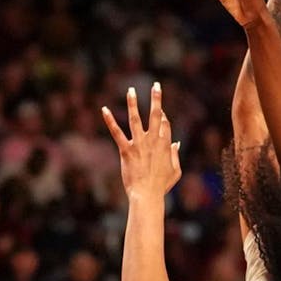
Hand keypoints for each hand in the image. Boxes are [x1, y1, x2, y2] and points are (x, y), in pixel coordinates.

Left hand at [104, 83, 180, 198]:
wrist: (147, 195)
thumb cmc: (161, 186)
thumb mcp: (175, 172)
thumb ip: (176, 156)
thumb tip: (176, 144)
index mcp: (165, 146)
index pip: (165, 124)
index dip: (163, 117)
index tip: (161, 112)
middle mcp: (153, 141)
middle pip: (156, 116)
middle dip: (157, 99)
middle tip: (156, 85)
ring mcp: (139, 145)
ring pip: (136, 119)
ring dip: (134, 103)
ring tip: (131, 90)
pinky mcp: (126, 150)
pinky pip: (117, 133)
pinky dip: (110, 121)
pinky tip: (104, 109)